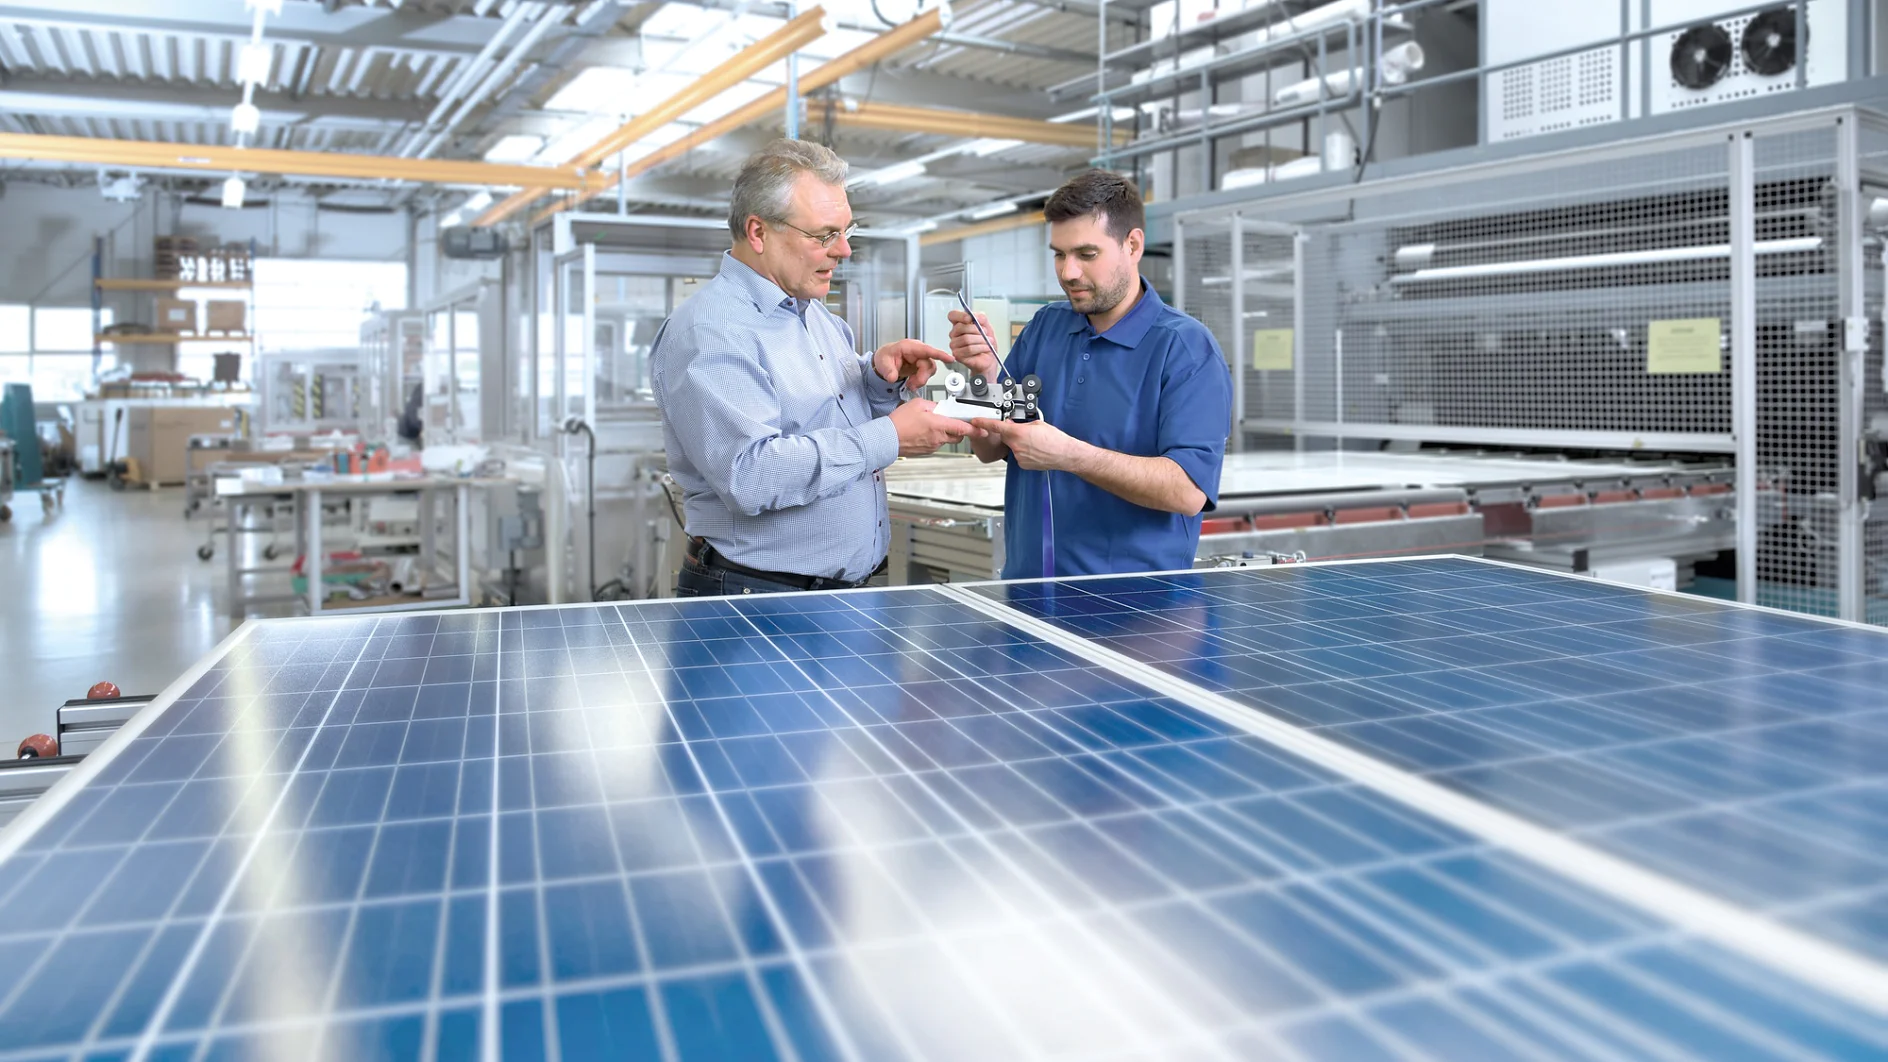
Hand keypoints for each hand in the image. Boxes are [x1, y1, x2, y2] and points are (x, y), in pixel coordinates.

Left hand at [873, 338, 952, 388]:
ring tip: (910, 384)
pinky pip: (926, 375)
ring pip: (929, 371)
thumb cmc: (885, 357)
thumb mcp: (882, 362)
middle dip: (922, 377)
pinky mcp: (921, 366)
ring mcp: (920, 358)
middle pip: (929, 365)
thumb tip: (893, 377)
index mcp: (909, 347)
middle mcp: (917, 351)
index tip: (950, 359)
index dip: (940, 355)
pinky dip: (919, 381)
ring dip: (920, 380)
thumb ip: (888, 370)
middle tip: (911, 385)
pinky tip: (911, 382)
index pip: (927, 350)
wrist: (884, 361)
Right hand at [890, 397, 972, 455]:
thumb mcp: (918, 405)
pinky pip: (937, 443)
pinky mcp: (927, 451)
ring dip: (944, 432)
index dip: (975, 429)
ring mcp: (933, 446)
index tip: (983, 429)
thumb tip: (941, 408)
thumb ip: (934, 405)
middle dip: (958, 428)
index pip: (963, 428)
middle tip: (951, 420)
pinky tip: (924, 431)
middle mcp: (938, 438)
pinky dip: (935, 436)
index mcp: (938, 425)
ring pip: (947, 439)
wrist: (886, 439)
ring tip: (930, 424)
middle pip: (958, 435)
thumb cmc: (899, 423)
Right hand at [945, 309, 1000, 379]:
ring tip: (987, 342)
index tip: (970, 318)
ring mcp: (954, 345)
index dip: (960, 315)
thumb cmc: (986, 343)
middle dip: (976, 329)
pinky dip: (980, 348)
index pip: (952, 315)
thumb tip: (977, 317)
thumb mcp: (986, 326)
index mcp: (959, 324)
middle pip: (960, 327)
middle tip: (985, 333)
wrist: (989, 358)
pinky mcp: (957, 355)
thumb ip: (981, 318)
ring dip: (981, 340)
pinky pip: (969, 349)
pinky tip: (985, 348)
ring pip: (966, 339)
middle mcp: (954, 334)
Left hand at [969, 417, 1084, 471]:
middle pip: (1005, 436)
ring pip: (1012, 446)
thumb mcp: (1038, 424)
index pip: (996, 426)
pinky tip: (1035, 450)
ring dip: (1019, 443)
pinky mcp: (1022, 464)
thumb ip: (1021, 423)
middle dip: (1010, 433)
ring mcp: (1019, 456)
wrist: (1064, 454)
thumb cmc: (1055, 439)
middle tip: (1023, 432)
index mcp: (1018, 433)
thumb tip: (1011, 424)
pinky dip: (1023, 451)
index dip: (984, 423)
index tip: (976, 421)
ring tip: (1035, 442)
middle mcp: (1016, 445)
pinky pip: (1018, 455)